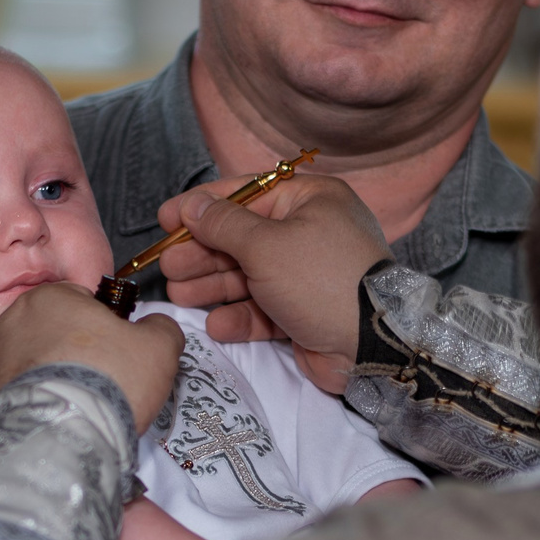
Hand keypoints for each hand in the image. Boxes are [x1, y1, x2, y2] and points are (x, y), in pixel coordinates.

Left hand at [0, 281, 184, 434]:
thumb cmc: (108, 381)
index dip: (103, 328)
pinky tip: (48, 419)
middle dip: (70, 352)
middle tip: (96, 383)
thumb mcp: (159, 348)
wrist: (60, 435)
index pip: (81, 302)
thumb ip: (162, 327)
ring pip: (26, 362)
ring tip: (72, 406)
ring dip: (45, 376)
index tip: (114, 354)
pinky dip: (27, 402)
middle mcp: (10, 320)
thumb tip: (156, 327)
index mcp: (51, 297)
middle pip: (50, 331)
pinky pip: (8, 393)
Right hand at [153, 174, 391, 389]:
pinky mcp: (304, 314)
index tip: (166, 219)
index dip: (203, 206)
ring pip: (249, 276)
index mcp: (310, 201)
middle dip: (202, 253)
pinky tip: (217, 324)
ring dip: (213, 286)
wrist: (373, 345)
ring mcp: (307, 276)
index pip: (246, 194)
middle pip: (243, 238)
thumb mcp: (266, 245)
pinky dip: (240, 316)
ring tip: (178, 296)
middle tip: (168, 266)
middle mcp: (310, 233)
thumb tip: (193, 206)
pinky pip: (264, 310)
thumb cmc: (322, 279)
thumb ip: (223, 225)